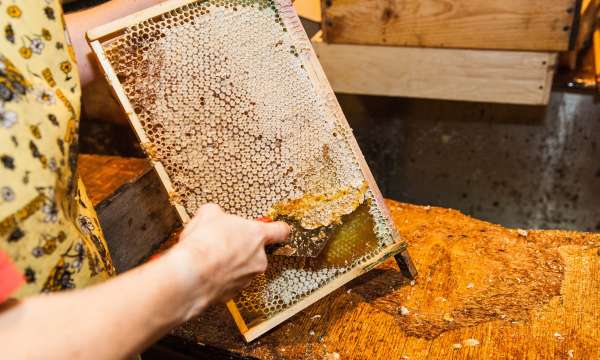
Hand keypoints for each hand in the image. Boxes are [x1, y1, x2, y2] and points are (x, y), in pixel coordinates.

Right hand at [164, 204, 288, 318]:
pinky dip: (218, 278)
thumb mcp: (208, 214)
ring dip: (228, 263)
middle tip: (221, 242)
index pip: (280, 231)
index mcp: (257, 236)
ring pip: (241, 268)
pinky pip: (227, 283)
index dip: (278, 228)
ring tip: (208, 258)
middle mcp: (257, 259)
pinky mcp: (232, 294)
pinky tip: (204, 271)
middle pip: (255, 251)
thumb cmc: (204, 244)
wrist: (190, 275)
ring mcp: (246, 279)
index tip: (277, 228)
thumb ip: (218, 213)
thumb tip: (213, 215)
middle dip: (240, 247)